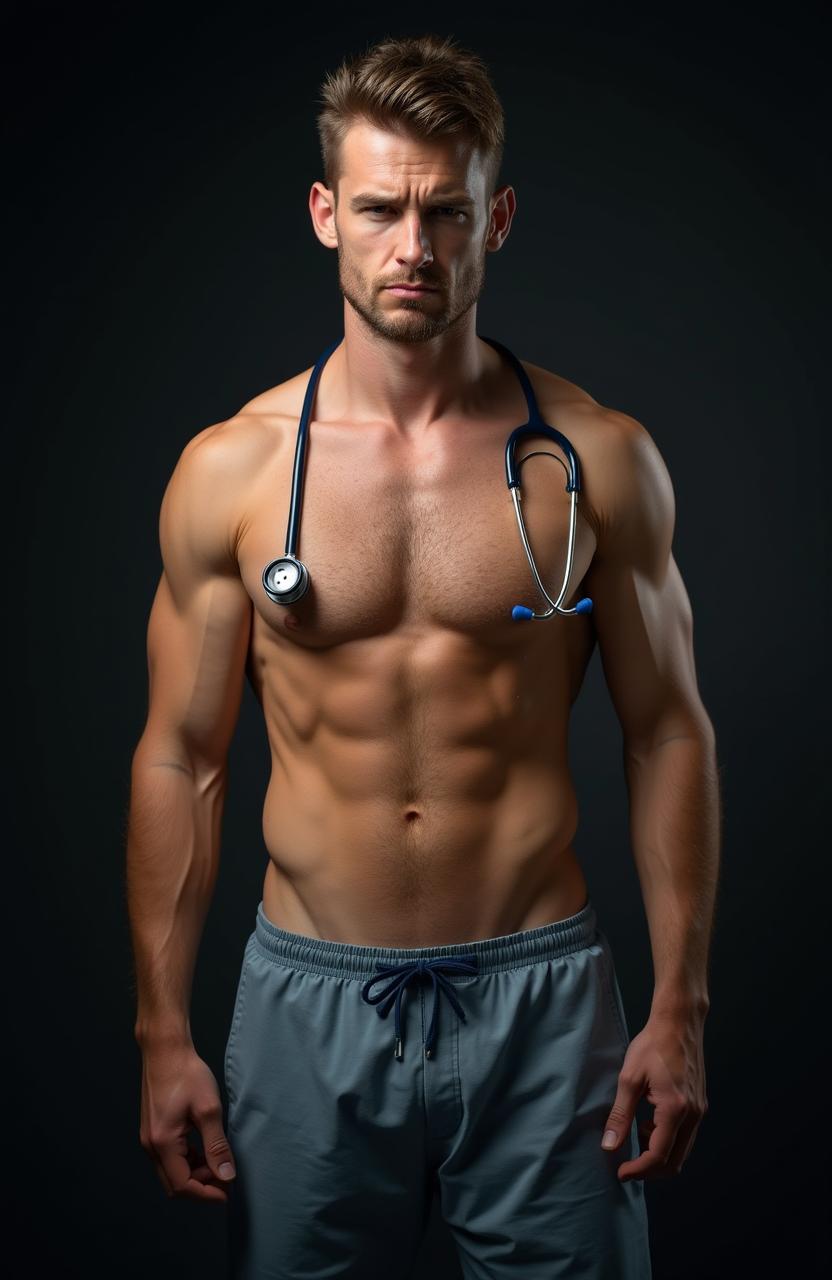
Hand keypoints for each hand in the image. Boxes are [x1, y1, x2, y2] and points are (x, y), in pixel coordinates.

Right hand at [138, 1042, 236, 1200]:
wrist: (165, 1050)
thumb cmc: (187, 1074)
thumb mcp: (209, 1110)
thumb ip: (217, 1145)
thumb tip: (226, 1175)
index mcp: (163, 1143)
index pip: (182, 1185)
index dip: (206, 1193)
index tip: (227, 1192)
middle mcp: (150, 1146)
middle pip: (174, 1184)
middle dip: (200, 1186)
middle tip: (225, 1177)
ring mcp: (149, 1138)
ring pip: (171, 1171)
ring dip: (194, 1173)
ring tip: (218, 1162)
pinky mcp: (152, 1130)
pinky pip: (168, 1158)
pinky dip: (187, 1161)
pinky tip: (204, 1149)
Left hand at [600, 1010, 707, 1180]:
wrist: (679, 1023)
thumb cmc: (652, 1045)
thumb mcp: (629, 1078)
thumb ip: (620, 1115)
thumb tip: (610, 1145)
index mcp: (675, 1110)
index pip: (658, 1156)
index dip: (638, 1170)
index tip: (621, 1172)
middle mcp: (693, 1115)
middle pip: (674, 1161)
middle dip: (650, 1169)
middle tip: (627, 1164)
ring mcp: (700, 1111)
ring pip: (682, 1151)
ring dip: (659, 1154)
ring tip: (636, 1137)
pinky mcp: (700, 1105)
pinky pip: (686, 1136)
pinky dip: (668, 1141)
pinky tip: (650, 1124)